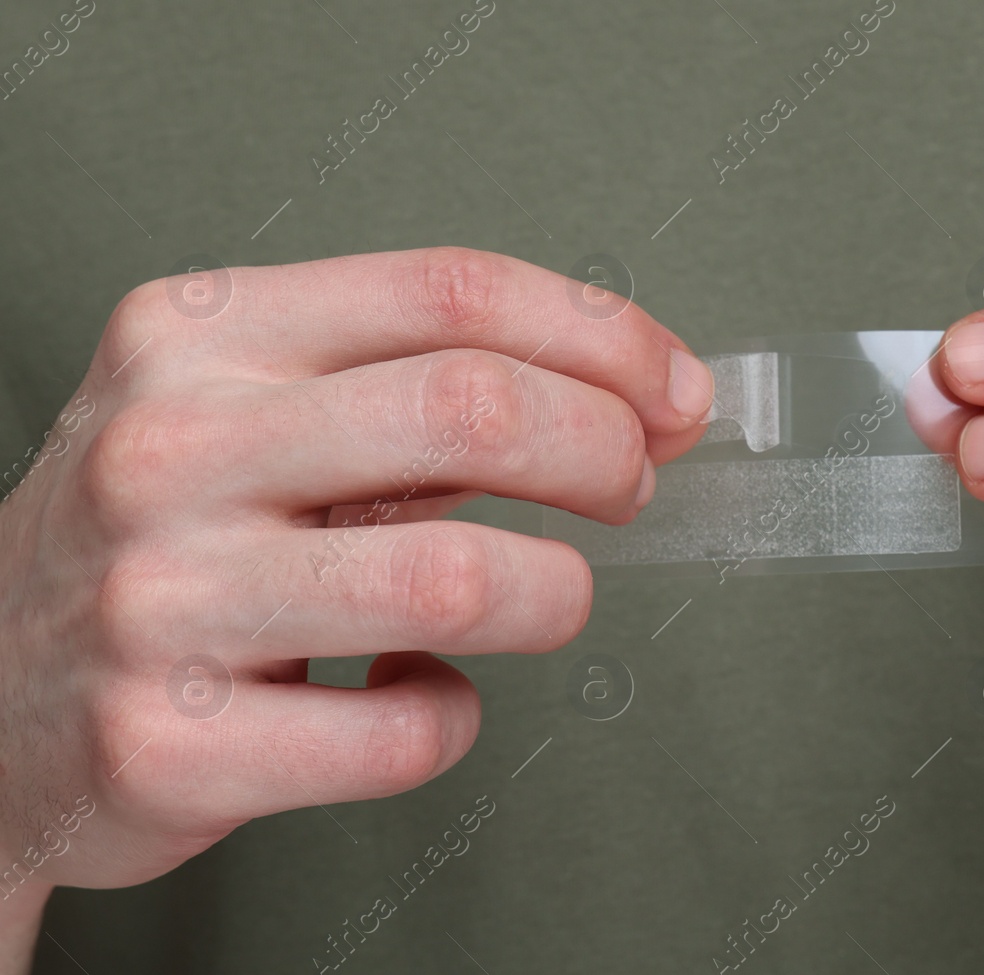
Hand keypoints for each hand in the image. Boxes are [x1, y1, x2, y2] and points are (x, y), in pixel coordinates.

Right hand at [0, 247, 713, 966]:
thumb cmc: (156, 536)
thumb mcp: (243, 407)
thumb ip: (411, 386)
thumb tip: (628, 399)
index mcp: (197, 335)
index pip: (451, 290)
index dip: (602, 336)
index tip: (670, 390)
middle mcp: (171, 450)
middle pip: (474, 409)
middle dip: (604, 451)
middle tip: (628, 487)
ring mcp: (163, 601)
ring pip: (461, 579)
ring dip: (552, 595)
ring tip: (540, 598)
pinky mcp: (175, 747)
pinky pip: (406, 730)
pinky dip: (452, 715)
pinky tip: (415, 691)